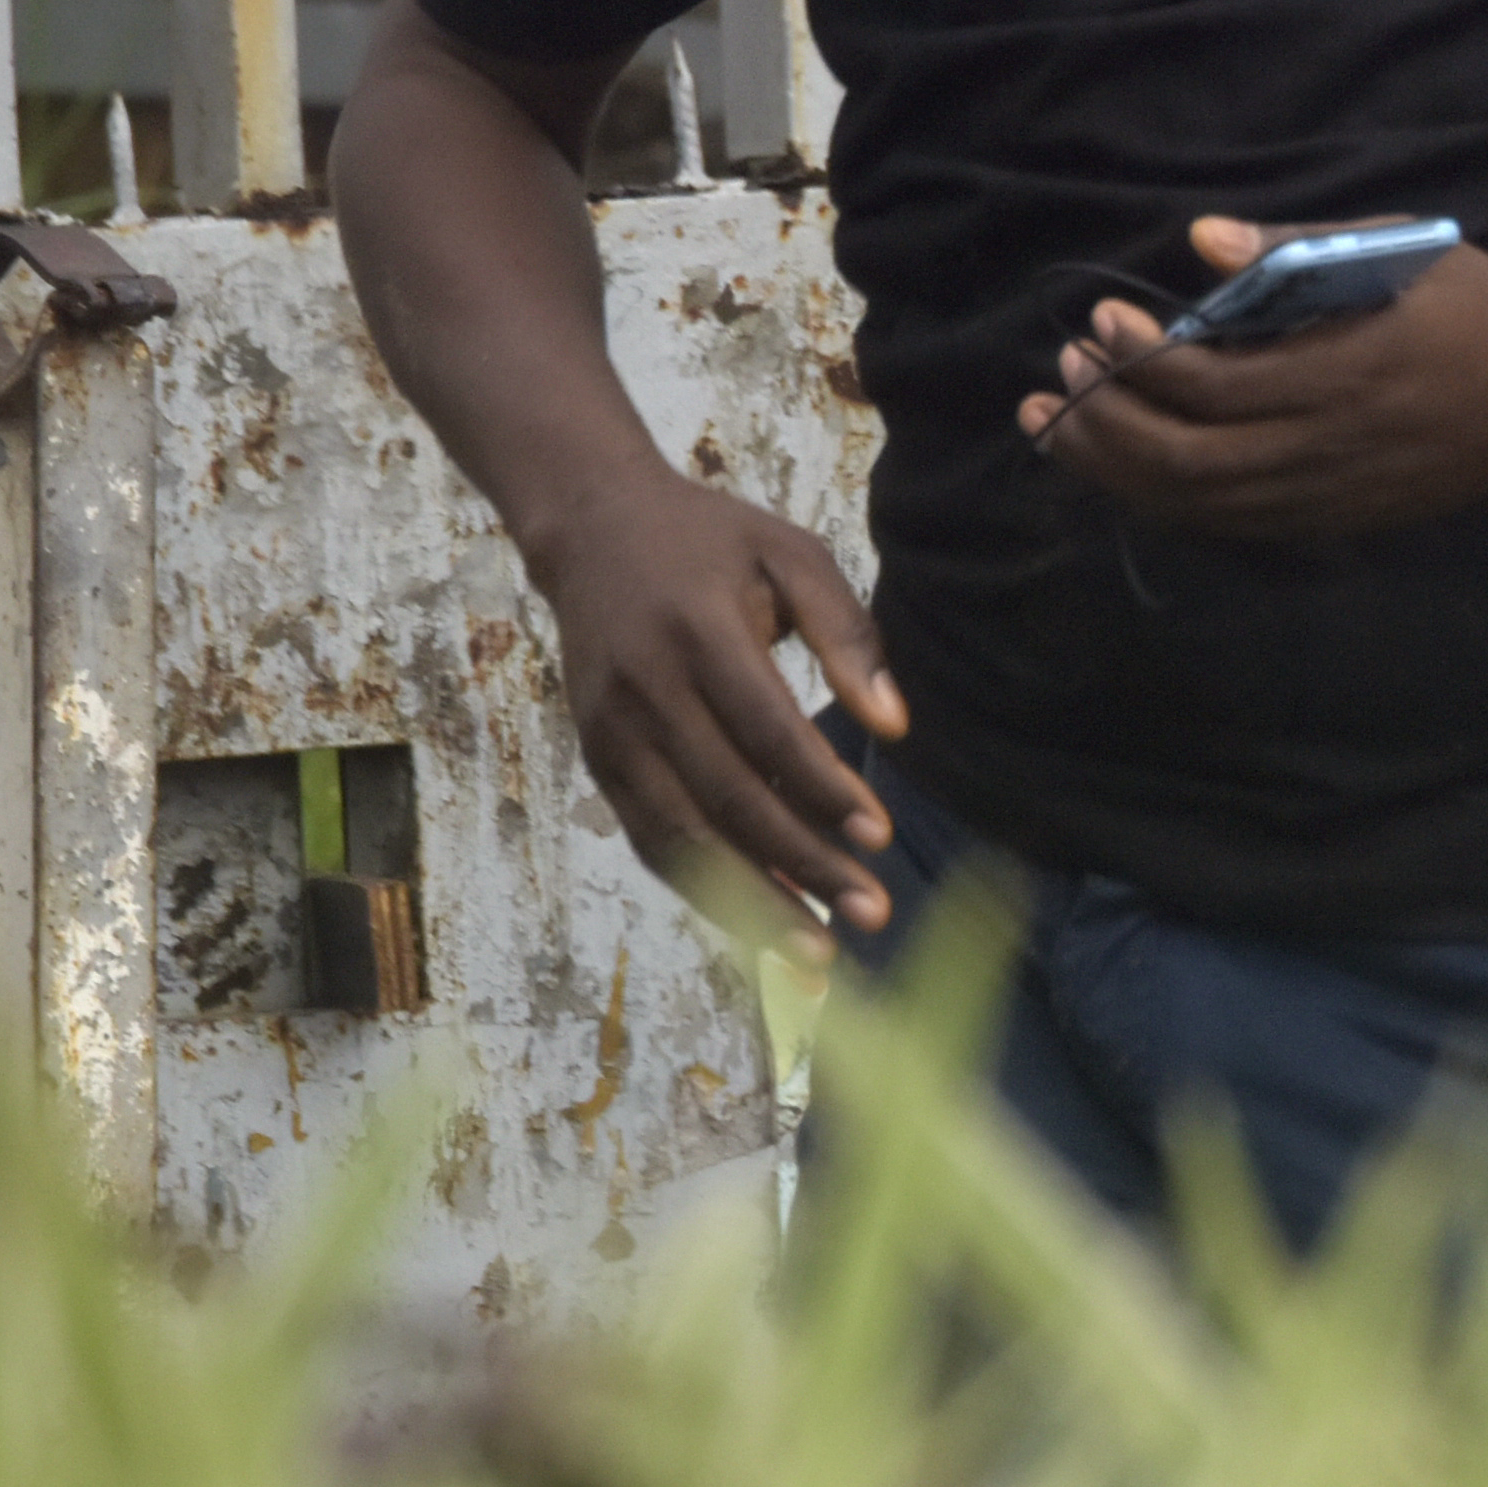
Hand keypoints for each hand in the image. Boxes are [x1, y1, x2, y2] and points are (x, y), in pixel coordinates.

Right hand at [516, 474, 906, 937]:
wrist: (592, 530)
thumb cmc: (710, 542)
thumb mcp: (791, 554)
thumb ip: (848, 631)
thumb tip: (895, 725)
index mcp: (699, 634)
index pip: (767, 731)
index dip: (822, 791)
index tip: (878, 836)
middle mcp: (646, 692)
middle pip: (727, 801)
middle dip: (802, 868)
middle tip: (868, 915)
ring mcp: (612, 734)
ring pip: (683, 840)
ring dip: (752, 905)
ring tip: (816, 956)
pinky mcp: (597, 762)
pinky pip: (653, 842)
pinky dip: (706, 889)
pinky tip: (761, 923)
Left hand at [1027, 219, 1487, 541]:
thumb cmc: (1477, 309)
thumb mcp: (1405, 248)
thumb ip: (1300, 243)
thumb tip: (1201, 240)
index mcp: (1347, 373)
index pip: (1213, 385)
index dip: (1140, 359)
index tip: (1102, 317)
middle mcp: (1328, 449)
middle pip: (1184, 459)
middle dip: (1105, 421)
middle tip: (1062, 372)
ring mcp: (1325, 498)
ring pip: (1195, 502)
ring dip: (1114, 467)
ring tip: (1060, 425)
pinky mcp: (1326, 523)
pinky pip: (1224, 523)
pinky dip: (1160, 498)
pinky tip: (1122, 466)